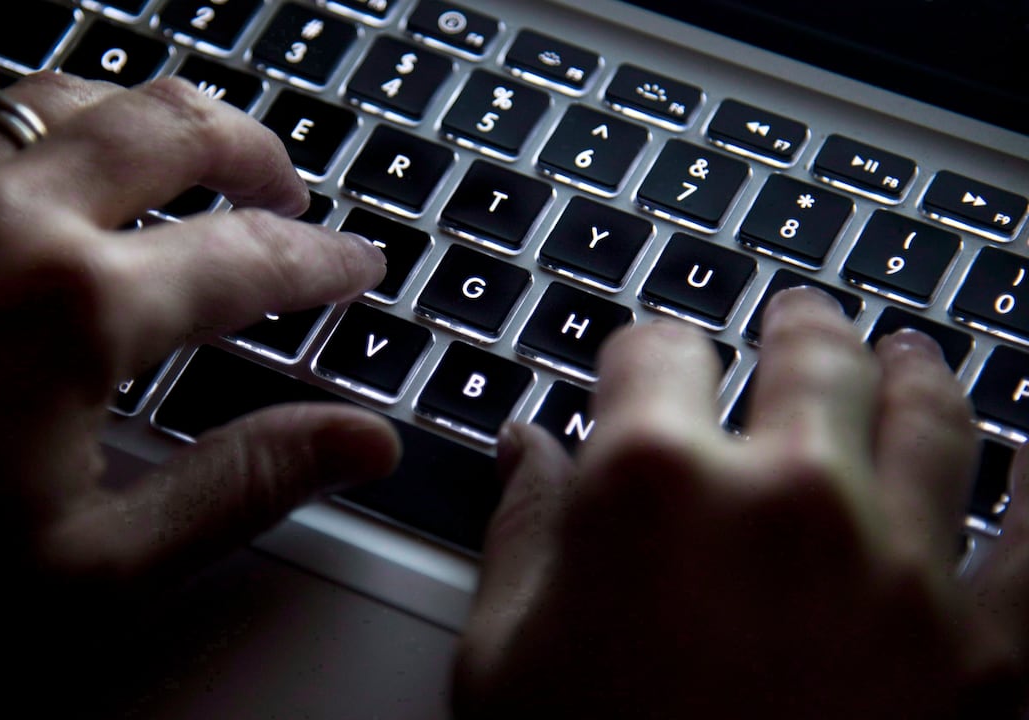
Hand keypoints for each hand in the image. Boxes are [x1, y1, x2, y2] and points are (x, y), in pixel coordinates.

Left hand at [0, 73, 397, 709]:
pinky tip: (67, 164)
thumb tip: (358, 443)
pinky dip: (58, 124)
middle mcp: (7, 219)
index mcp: (78, 309)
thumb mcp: (94, 562)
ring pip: (79, 95)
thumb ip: (242, 485)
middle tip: (289, 193)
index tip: (356, 268)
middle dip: (257, 153)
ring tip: (193, 155)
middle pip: (175, 127)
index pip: (250, 258)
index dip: (323, 262)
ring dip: (156, 118)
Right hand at [454, 287, 1027, 718]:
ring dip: (918, 371)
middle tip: (799, 316)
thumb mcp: (502, 662)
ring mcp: (902, 573)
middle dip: (797, 324)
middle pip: (808, 355)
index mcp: (651, 490)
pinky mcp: (987, 657)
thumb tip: (527, 450)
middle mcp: (787, 502)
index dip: (646, 352)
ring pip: (933, 414)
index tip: (648, 362)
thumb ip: (519, 533)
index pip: (654, 352)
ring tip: (911, 355)